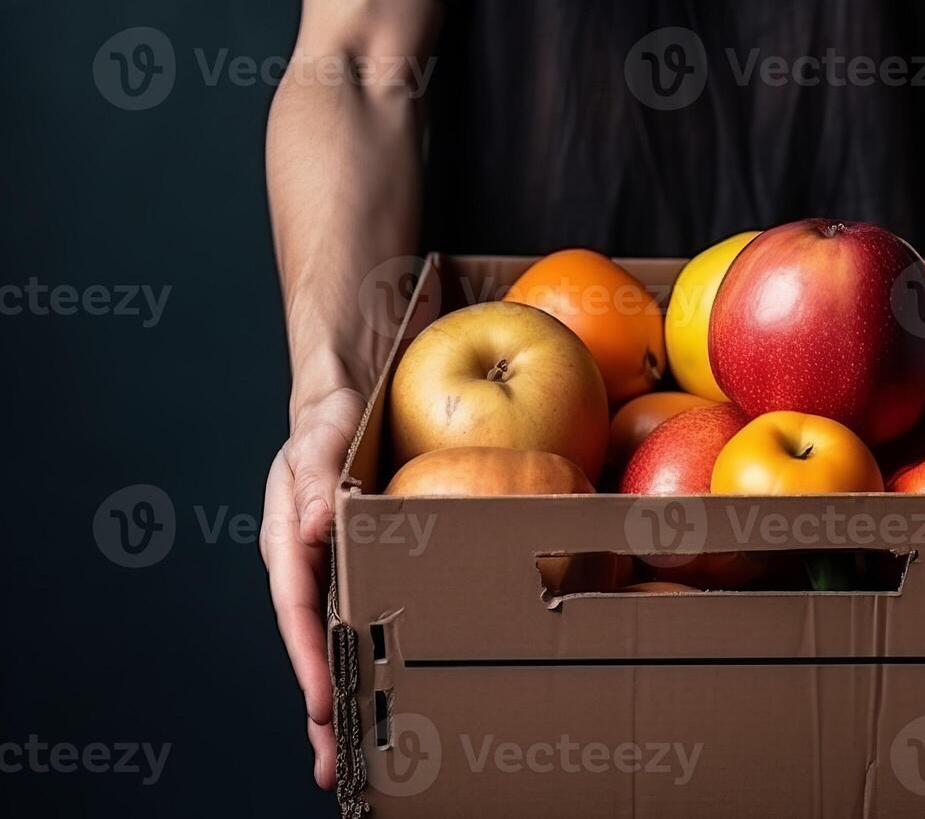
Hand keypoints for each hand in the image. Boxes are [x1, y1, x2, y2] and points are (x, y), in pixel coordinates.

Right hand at [260, 385, 365, 789]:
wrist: (354, 391)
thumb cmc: (330, 415)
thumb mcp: (321, 438)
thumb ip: (319, 477)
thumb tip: (319, 524)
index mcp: (290, 538)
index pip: (297, 608)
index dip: (308, 660)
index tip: (323, 706)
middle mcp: (312, 562)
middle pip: (314, 643)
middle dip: (322, 706)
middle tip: (333, 767)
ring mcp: (341, 566)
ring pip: (343, 639)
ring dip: (352, 694)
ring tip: (362, 754)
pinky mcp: (373, 561)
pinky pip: (376, 612)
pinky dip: (383, 652)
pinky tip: (400, 687)